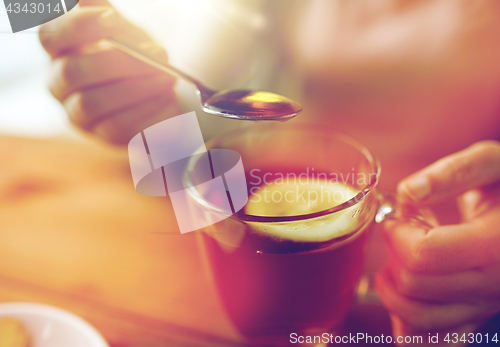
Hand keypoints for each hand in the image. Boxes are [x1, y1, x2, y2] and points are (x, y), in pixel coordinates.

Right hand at [39, 0, 177, 144]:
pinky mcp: (104, 135)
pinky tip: (167, 98)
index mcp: (59, 51)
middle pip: (74, 72)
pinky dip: (146, 111)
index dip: (78, 25)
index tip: (112, 17)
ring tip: (167, 77)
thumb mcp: (121, 28)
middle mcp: (60, 85)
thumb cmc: (133, 55)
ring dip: (135, 88)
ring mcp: (79, 115)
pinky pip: (119, 127)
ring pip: (94, 103)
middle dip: (118, 61)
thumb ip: (102, 10)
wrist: (157, 89)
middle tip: (157, 54)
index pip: (50, 36)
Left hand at [376, 140, 499, 344]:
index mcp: (496, 245)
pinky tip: (407, 292)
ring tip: (400, 260)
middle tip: (402, 235)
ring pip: (417, 321)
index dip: (397, 234)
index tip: (399, 219)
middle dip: (394, 256)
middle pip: (414, 286)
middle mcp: (493, 285)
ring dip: (392, 289)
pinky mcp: (476, 318)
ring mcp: (485, 307)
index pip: (423, 255)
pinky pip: (431, 339)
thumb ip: (452, 173)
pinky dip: (406, 322)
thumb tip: (408, 192)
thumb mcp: (491, 164)